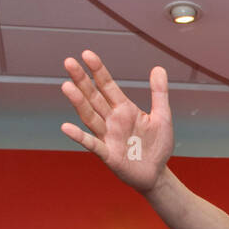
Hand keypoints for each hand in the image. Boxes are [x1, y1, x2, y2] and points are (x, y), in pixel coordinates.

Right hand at [61, 51, 172, 193]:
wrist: (157, 175)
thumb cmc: (158, 146)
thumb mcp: (162, 116)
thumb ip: (159, 93)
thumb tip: (159, 67)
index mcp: (124, 109)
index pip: (107, 86)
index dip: (98, 71)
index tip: (87, 54)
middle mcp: (112, 120)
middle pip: (93, 97)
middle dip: (82, 80)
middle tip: (68, 62)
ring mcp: (108, 137)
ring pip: (90, 116)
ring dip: (78, 102)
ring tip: (66, 86)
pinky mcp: (108, 155)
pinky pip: (92, 144)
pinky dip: (80, 137)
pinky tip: (66, 127)